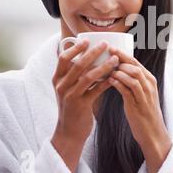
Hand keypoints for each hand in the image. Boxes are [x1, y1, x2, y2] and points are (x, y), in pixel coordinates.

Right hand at [51, 39, 118, 172]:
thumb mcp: (67, 89)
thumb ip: (74, 75)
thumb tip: (89, 56)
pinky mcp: (81, 106)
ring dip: (103, 66)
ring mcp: (70, 96)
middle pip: (78, 65)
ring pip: (88, 77)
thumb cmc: (72, 106)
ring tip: (115, 59)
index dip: (75, 48)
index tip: (87, 40)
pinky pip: (96, 90)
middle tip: (105, 45)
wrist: (69, 132)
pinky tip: (115, 77)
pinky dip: (106, 82)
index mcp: (57, 79)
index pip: (63, 58)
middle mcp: (61, 86)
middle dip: (93, 53)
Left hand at [106, 47, 171, 172]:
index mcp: (150, 80)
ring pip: (132, 75)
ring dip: (118, 70)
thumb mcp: (142, 94)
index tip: (110, 47)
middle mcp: (149, 85)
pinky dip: (118, 83)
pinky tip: (109, 80)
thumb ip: (133, 82)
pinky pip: (128, 90)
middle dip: (119, 58)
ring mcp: (144, 95)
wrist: (153, 133)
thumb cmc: (144, 113)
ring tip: (105, 66)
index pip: (136, 62)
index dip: (123, 54)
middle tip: (106, 52)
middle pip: (134, 66)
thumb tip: (118, 71)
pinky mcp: (138, 105)